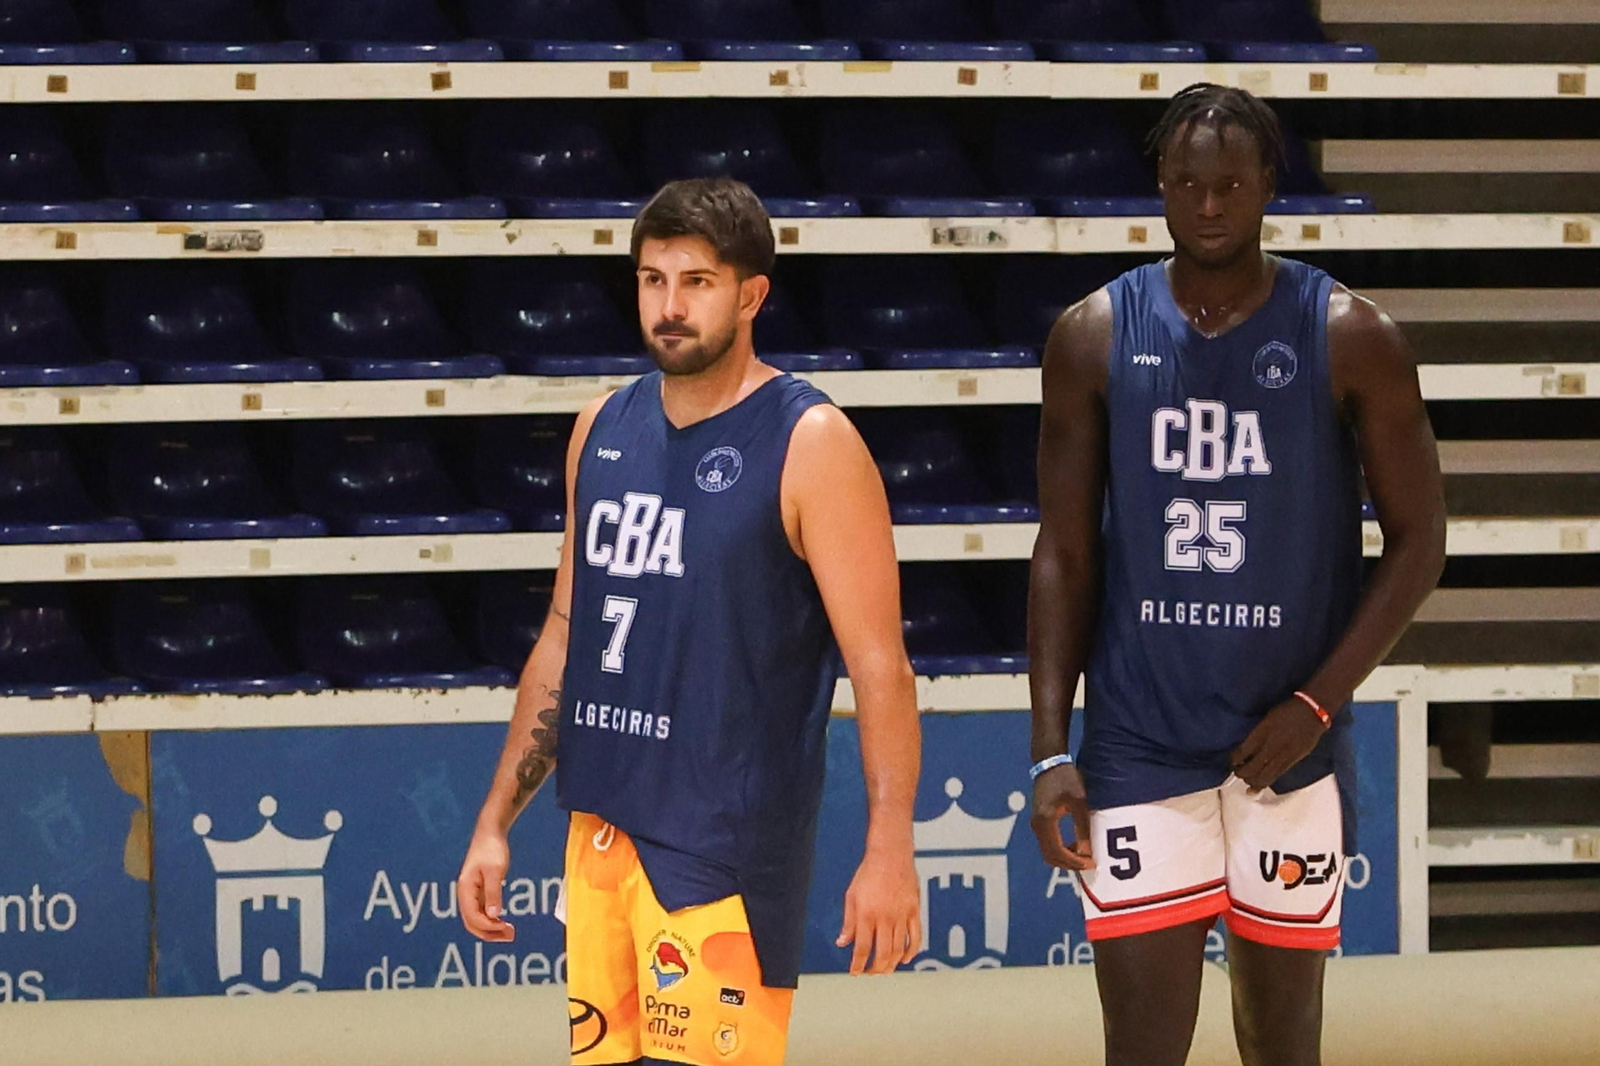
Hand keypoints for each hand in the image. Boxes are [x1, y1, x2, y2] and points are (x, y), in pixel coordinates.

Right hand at [457, 828, 514, 941]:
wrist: (490, 833)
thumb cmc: (492, 849)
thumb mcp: (495, 871)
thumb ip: (493, 893)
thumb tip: (494, 916)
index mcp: (465, 890)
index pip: (472, 917)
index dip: (488, 926)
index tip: (506, 928)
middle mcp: (465, 895)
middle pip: (472, 923)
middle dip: (489, 933)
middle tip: (510, 936)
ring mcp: (472, 894)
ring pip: (477, 919)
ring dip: (492, 929)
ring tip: (510, 933)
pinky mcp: (480, 892)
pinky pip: (483, 912)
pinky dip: (493, 920)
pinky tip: (505, 923)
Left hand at [836, 848, 921, 975]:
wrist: (891, 855)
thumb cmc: (869, 872)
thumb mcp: (851, 896)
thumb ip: (848, 922)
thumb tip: (842, 942)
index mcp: (867, 914)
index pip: (862, 948)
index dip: (858, 964)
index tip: (855, 972)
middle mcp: (885, 918)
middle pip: (882, 954)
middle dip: (875, 969)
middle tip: (870, 973)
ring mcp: (902, 916)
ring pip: (899, 950)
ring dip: (891, 964)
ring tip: (885, 970)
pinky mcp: (915, 912)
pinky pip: (915, 938)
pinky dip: (911, 952)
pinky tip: (905, 959)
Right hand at [1030, 763, 1094, 870]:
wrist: (1049, 763)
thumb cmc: (1065, 778)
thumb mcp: (1079, 801)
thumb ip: (1082, 827)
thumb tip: (1087, 851)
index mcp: (1046, 820)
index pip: (1058, 851)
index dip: (1074, 861)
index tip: (1090, 864)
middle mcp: (1037, 825)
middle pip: (1050, 856)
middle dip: (1069, 864)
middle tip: (1088, 865)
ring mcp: (1036, 824)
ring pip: (1048, 852)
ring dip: (1065, 859)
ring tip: (1084, 857)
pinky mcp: (1038, 821)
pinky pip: (1048, 844)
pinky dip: (1060, 851)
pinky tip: (1075, 846)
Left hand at [1231, 698, 1326, 792]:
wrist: (1312, 712)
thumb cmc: (1287, 712)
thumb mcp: (1266, 719)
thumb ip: (1256, 735)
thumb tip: (1245, 751)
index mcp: (1264, 732)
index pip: (1244, 751)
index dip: (1234, 759)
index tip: (1231, 760)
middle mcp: (1273, 746)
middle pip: (1252, 768)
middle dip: (1241, 773)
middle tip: (1237, 771)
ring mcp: (1284, 755)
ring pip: (1264, 776)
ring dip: (1252, 781)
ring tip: (1246, 780)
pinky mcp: (1293, 761)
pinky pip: (1276, 776)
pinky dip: (1265, 783)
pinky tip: (1258, 786)